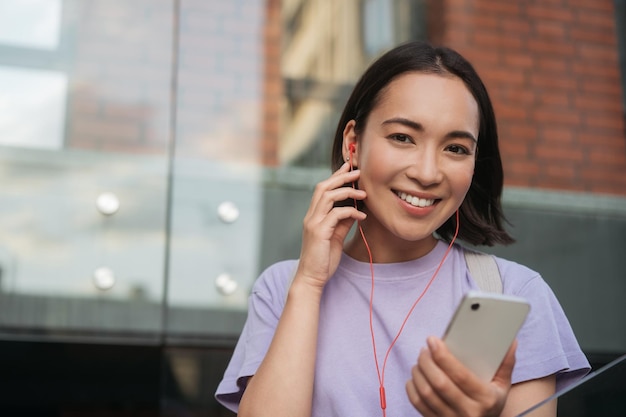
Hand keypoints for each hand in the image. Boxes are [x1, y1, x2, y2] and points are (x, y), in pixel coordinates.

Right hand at [295, 162, 366, 290]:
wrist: (312, 278)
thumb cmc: (323, 259)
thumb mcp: (335, 236)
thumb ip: (343, 222)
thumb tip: (355, 209)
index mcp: (313, 216)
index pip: (322, 189)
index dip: (336, 177)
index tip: (349, 167)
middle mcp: (311, 216)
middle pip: (323, 187)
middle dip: (341, 176)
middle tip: (358, 171)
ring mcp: (313, 223)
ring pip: (328, 196)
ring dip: (348, 191)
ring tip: (364, 194)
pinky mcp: (319, 232)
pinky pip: (336, 214)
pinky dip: (351, 212)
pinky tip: (362, 217)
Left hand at [406, 336, 515, 416]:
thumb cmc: (490, 403)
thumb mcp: (502, 386)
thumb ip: (505, 363)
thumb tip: (511, 341)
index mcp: (486, 399)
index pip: (460, 375)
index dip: (443, 356)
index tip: (433, 340)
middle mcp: (468, 412)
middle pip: (439, 383)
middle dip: (426, 362)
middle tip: (424, 350)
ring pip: (426, 393)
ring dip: (418, 372)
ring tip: (419, 361)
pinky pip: (418, 404)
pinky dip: (412, 387)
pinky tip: (415, 377)